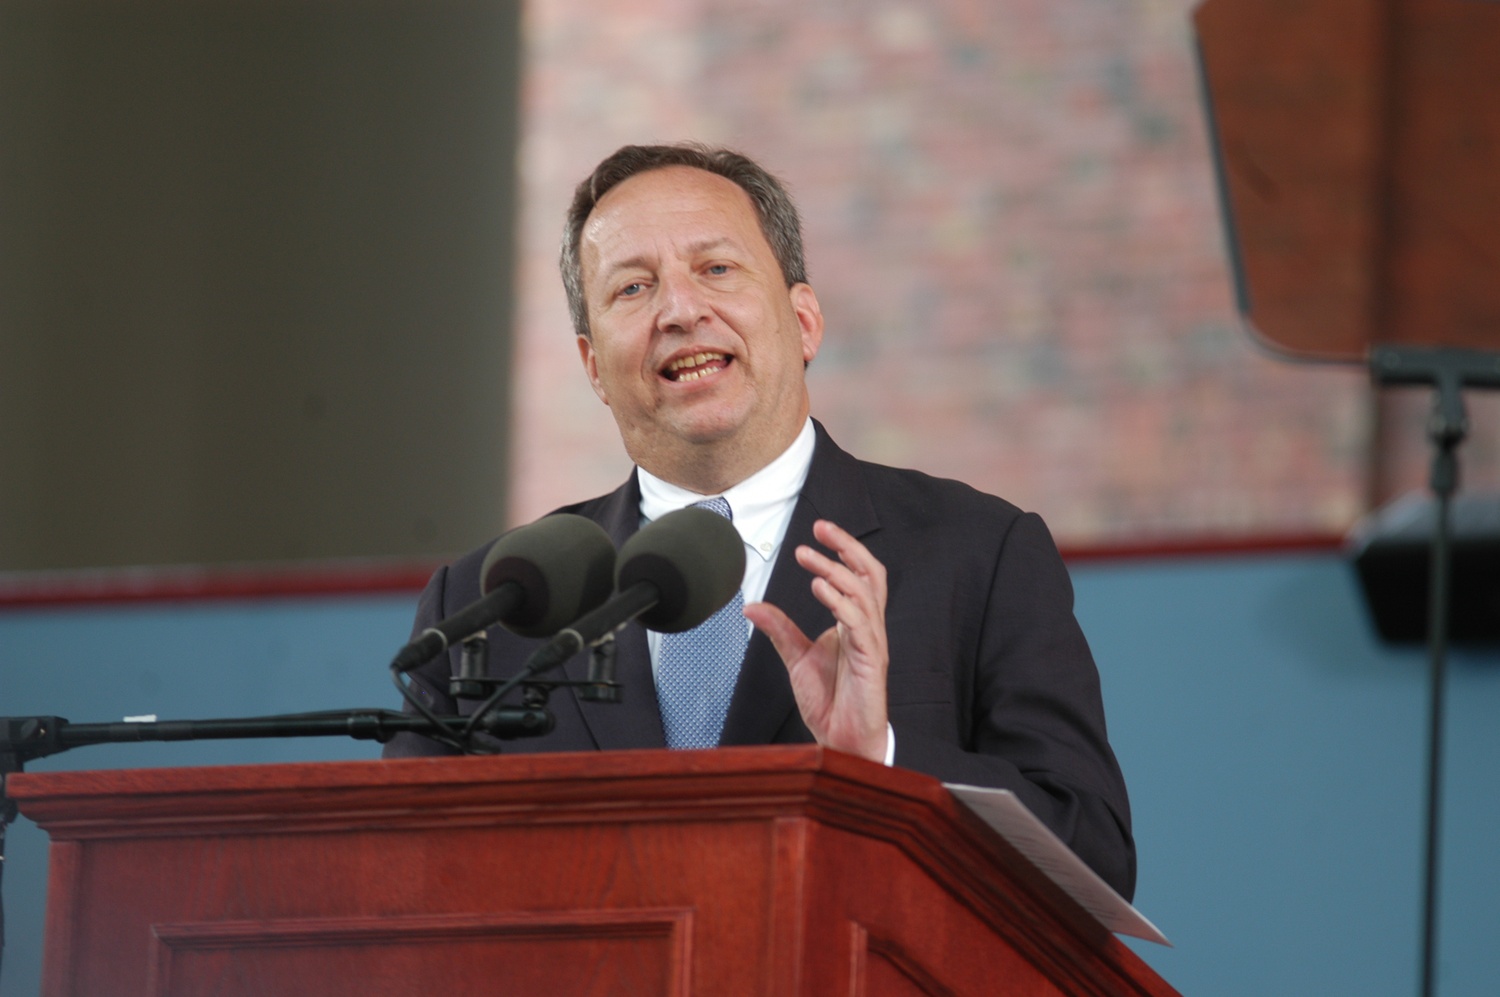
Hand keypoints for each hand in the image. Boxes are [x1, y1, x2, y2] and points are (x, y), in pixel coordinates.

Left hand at [743, 519, 888, 762]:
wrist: (840, 740)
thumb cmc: (829, 700)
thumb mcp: (796, 658)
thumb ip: (780, 630)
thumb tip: (752, 606)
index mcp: (855, 623)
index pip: (858, 575)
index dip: (843, 549)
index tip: (818, 530)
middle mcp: (868, 628)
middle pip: (871, 574)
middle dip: (848, 547)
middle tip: (820, 528)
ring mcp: (872, 643)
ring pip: (864, 594)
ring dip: (836, 571)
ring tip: (809, 559)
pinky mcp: (870, 662)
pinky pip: (861, 625)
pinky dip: (840, 602)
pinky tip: (820, 588)